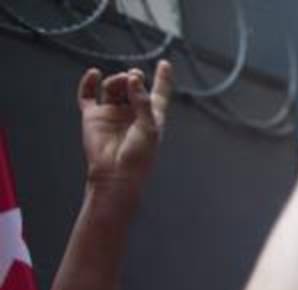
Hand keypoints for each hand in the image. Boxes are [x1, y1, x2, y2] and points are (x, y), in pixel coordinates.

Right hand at [78, 60, 171, 186]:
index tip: (165, 64)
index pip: (158, 94)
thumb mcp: (149, 127)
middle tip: (133, 77)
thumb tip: (133, 77)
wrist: (116, 174)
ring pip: (113, 87)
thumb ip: (143, 101)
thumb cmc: (139, 156)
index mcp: (151, 116)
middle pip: (133, 86)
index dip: (162, 79)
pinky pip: (88, 95)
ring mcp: (112, 113)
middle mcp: (132, 112)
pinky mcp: (93, 116)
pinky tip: (95, 74)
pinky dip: (89, 82)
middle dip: (133, 77)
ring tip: (120, 82)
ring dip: (117, 80)